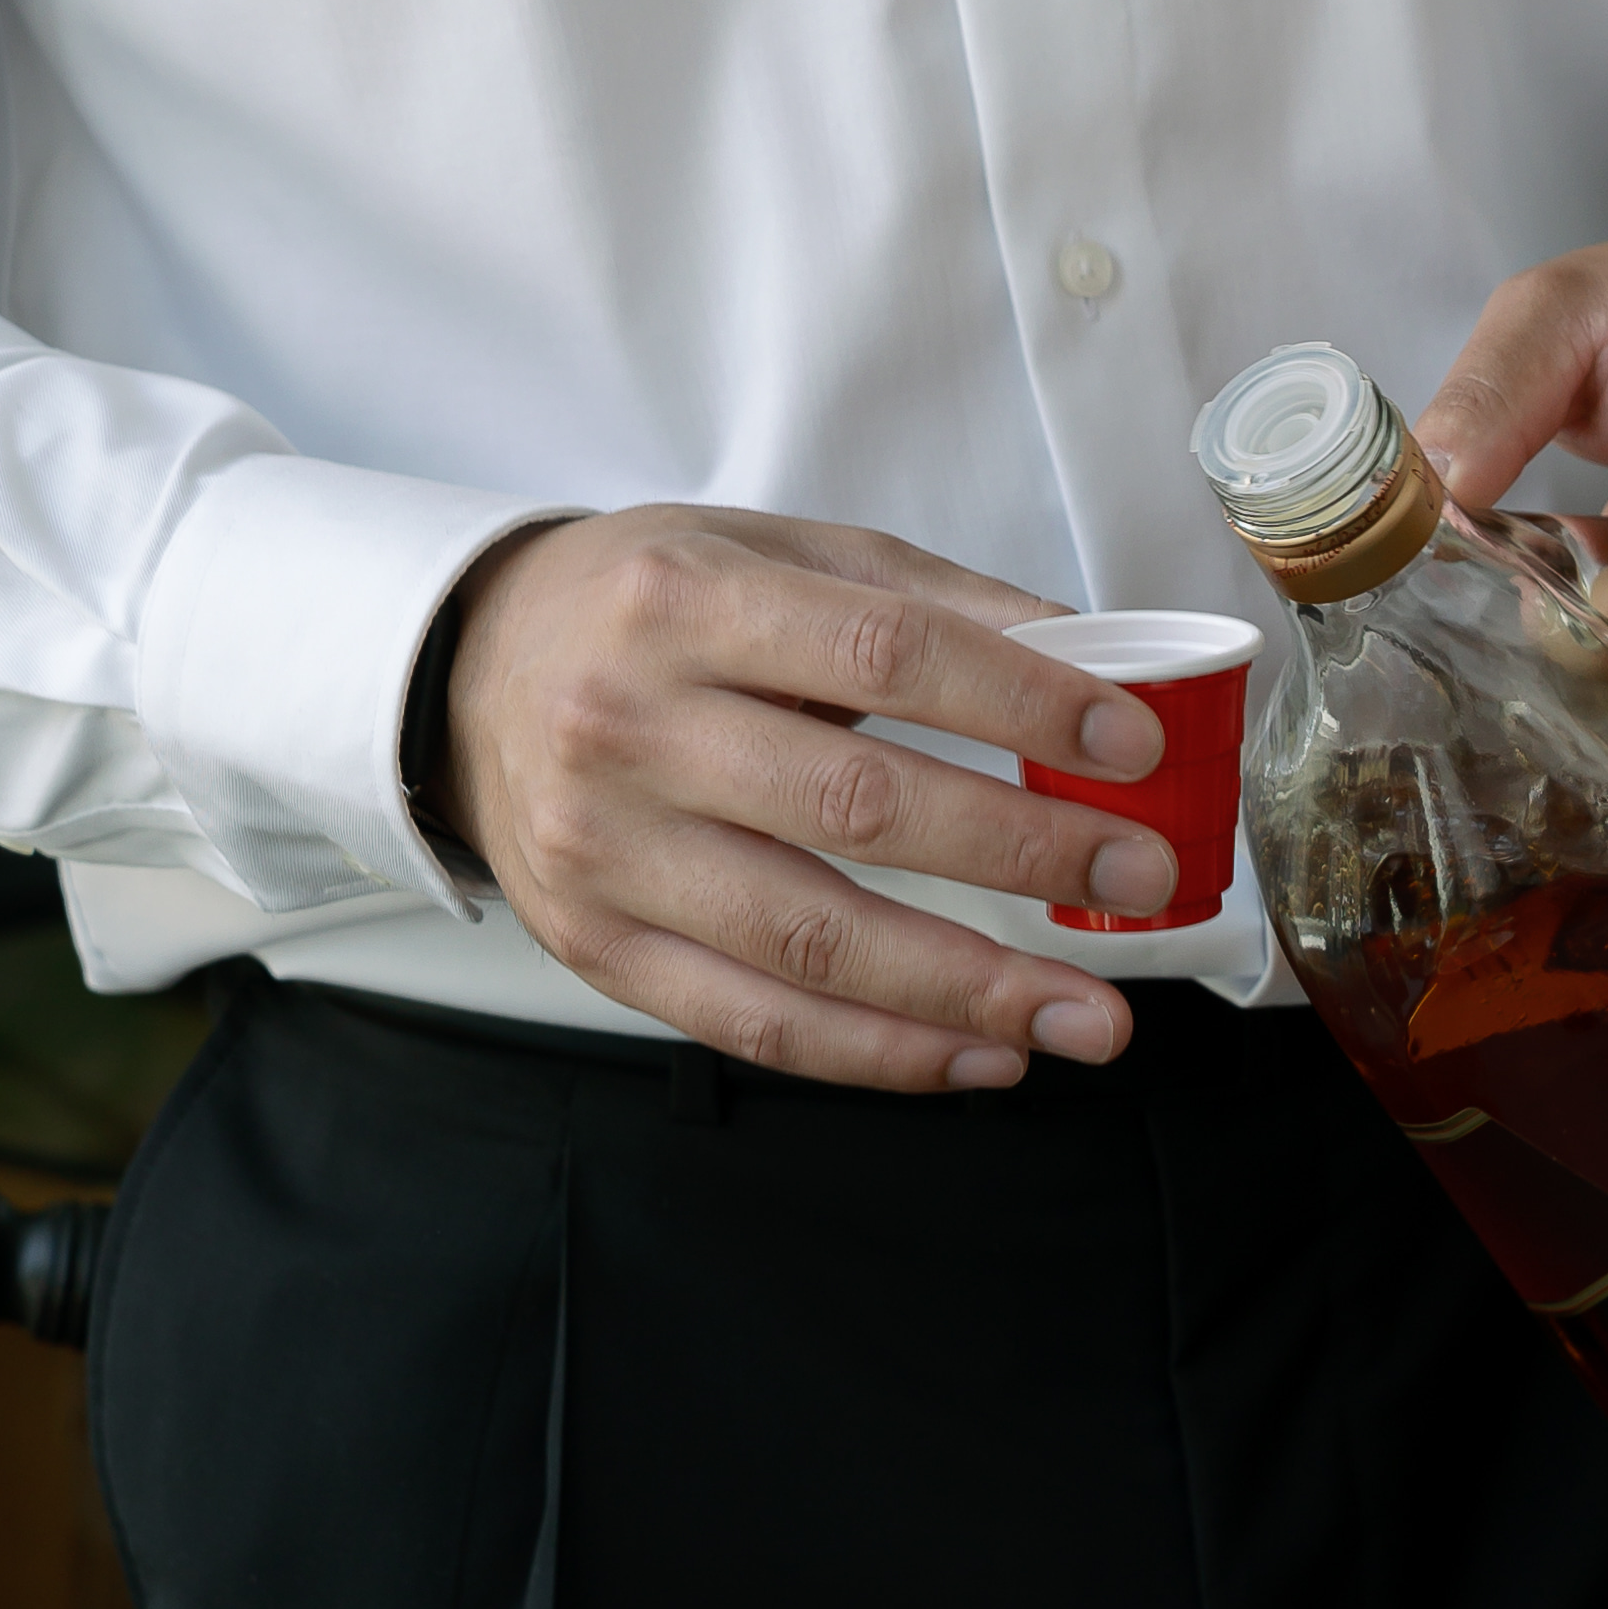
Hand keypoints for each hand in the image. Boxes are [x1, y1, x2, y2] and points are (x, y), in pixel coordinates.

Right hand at [438, 506, 1176, 1091]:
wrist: (469, 674)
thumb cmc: (646, 609)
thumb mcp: (771, 552)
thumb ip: (928, 602)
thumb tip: (1096, 665)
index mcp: (685, 603)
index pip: (881, 652)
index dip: (1019, 702)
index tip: (1128, 746)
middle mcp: (631, 726)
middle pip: (854, 804)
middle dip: (1022, 852)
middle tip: (1138, 880)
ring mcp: (605, 851)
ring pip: (809, 942)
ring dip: (968, 991)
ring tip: (1085, 1017)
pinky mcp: (598, 949)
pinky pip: (755, 1025)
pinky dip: (880, 1055)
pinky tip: (979, 1057)